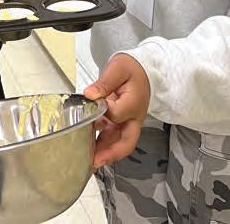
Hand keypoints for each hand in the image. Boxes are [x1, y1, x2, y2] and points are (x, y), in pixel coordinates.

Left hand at [83, 54, 150, 168]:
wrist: (143, 70)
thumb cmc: (132, 69)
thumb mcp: (118, 68)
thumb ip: (104, 82)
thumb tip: (90, 94)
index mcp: (134, 103)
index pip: (117, 114)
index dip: (102, 113)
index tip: (90, 103)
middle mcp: (133, 117)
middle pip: (126, 142)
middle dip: (110, 154)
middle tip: (94, 162)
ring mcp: (128, 122)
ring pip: (118, 143)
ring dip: (104, 152)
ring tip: (87, 159)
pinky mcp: (122, 122)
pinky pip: (112, 136)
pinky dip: (100, 142)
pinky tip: (87, 143)